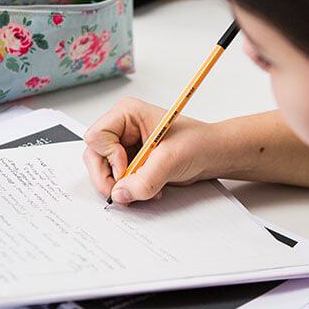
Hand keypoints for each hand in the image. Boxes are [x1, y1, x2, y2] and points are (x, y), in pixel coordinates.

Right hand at [83, 97, 225, 203]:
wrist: (214, 155)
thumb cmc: (199, 143)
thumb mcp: (171, 159)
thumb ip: (144, 179)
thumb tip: (120, 194)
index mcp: (127, 114)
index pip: (96, 137)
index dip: (108, 158)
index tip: (127, 169)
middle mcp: (122, 129)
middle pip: (94, 156)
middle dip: (109, 178)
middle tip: (126, 191)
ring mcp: (125, 146)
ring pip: (103, 171)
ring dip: (122, 186)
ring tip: (145, 189)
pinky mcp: (131, 163)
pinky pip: (117, 181)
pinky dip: (129, 190)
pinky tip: (149, 189)